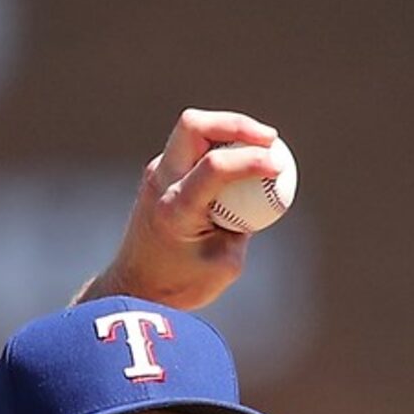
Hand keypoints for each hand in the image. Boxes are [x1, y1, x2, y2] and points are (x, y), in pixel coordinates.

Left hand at [105, 109, 283, 311]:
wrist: (134, 289)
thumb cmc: (180, 284)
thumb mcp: (226, 264)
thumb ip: (247, 223)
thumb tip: (267, 189)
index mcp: (175, 210)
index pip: (215, 166)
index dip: (253, 160)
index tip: (279, 168)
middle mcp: (160, 184)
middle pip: (195, 126)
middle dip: (238, 124)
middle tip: (271, 139)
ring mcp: (156, 175)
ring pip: (193, 129)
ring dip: (230, 130)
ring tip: (262, 146)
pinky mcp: (160, 174)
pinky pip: (194, 145)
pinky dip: (221, 144)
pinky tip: (242, 158)